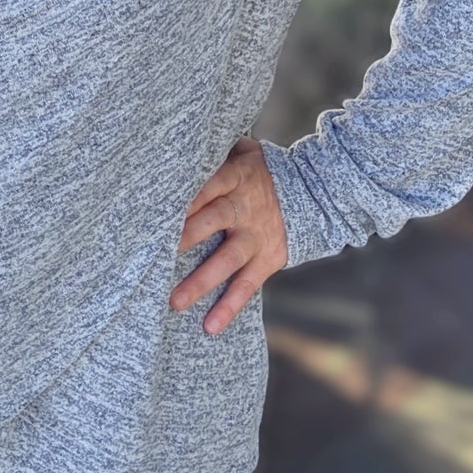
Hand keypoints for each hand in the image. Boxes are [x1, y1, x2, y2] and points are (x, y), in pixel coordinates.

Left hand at [169, 136, 287, 334]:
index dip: (187, 196)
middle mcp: (245, 207)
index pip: (209, 184)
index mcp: (236, 177)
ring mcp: (256, 236)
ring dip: (201, 281)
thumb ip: (216, 151)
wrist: (316, 191)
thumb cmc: (264, 170)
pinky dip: (229, 306)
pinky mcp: (267, 260)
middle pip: (213, 220)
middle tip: (155, 254)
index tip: (158, 208)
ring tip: (174, 301)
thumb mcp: (245, 151)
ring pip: (227, 260)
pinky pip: (246, 285)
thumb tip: (178, 145)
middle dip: (186, 236)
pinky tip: (210, 326)